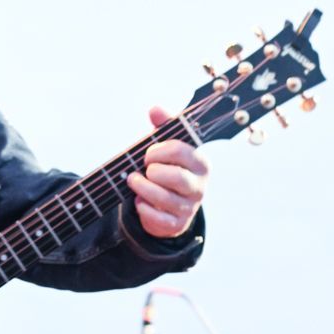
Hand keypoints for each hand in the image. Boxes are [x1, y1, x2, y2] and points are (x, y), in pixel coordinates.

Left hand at [128, 105, 208, 239]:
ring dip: (142, 188)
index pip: (181, 151)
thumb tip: (155, 108)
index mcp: (201, 163)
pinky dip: (143, 208)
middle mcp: (199, 186)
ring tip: (133, 181)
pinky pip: (157, 217)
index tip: (148, 153)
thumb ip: (163, 126)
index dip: (158, 151)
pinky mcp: (176, 224)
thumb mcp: (165, 146)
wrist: (167, 205)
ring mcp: (189, 207)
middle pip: (176, 178)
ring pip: (165, 198)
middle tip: (143, 169)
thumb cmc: (167, 168)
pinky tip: (139, 201)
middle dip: (153, 172)